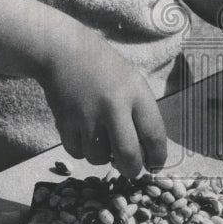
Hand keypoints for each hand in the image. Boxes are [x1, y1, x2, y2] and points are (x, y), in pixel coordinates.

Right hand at [36, 31, 167, 177]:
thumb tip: (147, 155)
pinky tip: (84, 133)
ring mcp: (86, 115)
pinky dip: (82, 150)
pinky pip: (77, 153)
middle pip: (128, 155)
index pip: (154, 135)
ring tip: (102, 138)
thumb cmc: (106, 70)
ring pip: (99, 157)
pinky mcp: (65, 122)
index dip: (157, 157)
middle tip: (131, 169)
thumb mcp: (133, 83)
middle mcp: (113, 105)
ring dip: (103, 156)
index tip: (155, 164)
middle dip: (132, 170)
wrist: (65, 53)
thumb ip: (141, 115)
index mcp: (136, 93)